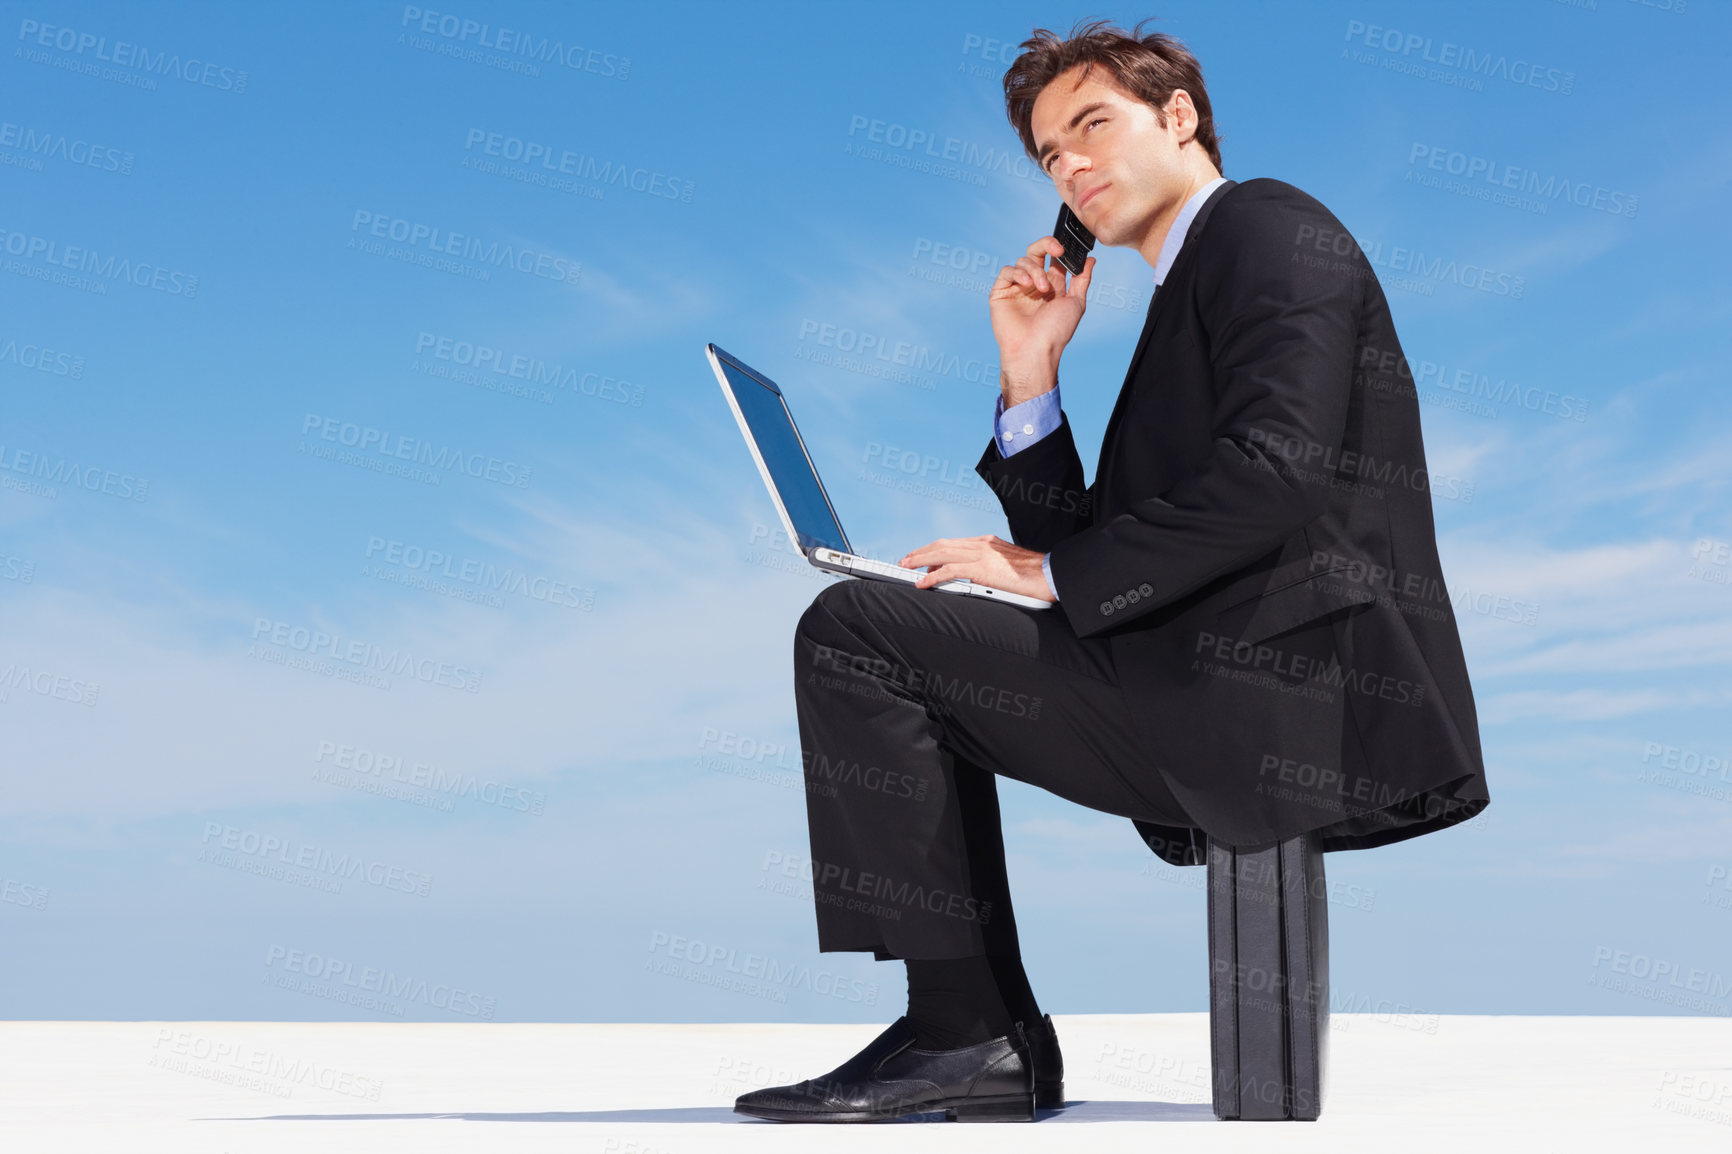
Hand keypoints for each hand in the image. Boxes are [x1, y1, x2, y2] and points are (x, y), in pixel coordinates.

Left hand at [898, 535, 1053, 601]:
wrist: (1050, 575)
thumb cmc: (1034, 575)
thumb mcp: (1008, 566)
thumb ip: (989, 567)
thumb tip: (971, 577)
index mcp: (988, 542)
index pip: (953, 544)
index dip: (934, 550)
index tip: (922, 558)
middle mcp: (982, 544)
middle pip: (942, 545)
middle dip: (921, 552)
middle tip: (906, 560)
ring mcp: (981, 555)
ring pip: (941, 554)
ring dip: (920, 560)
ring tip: (906, 567)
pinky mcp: (981, 569)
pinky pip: (949, 571)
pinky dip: (932, 576)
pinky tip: (922, 582)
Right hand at [990, 238, 1094, 404]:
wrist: (1035, 350)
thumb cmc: (1056, 332)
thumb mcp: (1076, 303)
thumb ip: (1082, 280)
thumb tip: (1091, 260)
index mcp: (1052, 286)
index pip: (1053, 259)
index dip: (1058, 250)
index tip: (1066, 250)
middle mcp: (1034, 284)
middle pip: (1036, 252)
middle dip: (1046, 245)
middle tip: (1057, 250)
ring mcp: (1017, 288)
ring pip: (1023, 261)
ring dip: (1035, 270)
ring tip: (1042, 290)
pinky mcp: (1001, 292)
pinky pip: (1007, 271)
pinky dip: (1018, 272)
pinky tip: (1026, 283)